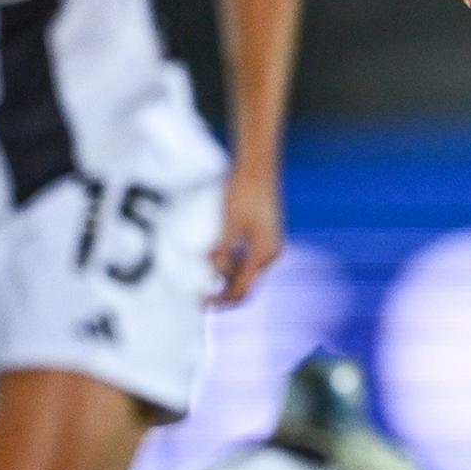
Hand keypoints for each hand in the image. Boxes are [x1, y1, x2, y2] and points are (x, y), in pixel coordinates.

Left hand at [210, 164, 283, 305]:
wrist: (258, 167)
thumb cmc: (244, 193)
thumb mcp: (228, 226)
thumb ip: (221, 254)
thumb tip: (211, 277)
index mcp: (264, 254)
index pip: (242, 290)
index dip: (221, 300)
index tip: (201, 303)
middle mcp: (271, 253)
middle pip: (245, 284)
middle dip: (223, 291)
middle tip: (200, 295)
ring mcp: (269, 244)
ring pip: (245, 271)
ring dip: (226, 276)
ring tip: (204, 274)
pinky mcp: (265, 235)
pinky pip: (247, 258)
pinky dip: (231, 262)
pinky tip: (215, 258)